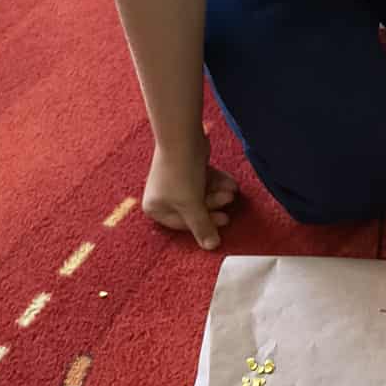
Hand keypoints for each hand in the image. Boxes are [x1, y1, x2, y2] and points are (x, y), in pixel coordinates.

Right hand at [143, 138, 237, 252]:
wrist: (182, 138)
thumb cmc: (181, 174)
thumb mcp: (192, 206)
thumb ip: (202, 227)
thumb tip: (211, 247)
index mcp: (155, 208)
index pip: (184, 225)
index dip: (205, 224)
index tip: (224, 220)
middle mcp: (163, 196)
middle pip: (195, 209)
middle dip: (214, 204)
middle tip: (228, 200)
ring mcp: (176, 182)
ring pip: (203, 195)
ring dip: (219, 193)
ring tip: (231, 190)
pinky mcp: (188, 170)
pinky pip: (205, 182)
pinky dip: (218, 183)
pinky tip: (230, 182)